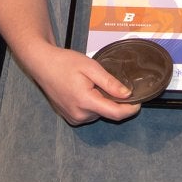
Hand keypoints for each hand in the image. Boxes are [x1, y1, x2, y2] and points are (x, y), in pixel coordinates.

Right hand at [21, 42, 137, 125]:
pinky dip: (92, 104)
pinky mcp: (69, 117)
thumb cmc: (65, 63)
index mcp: (85, 102)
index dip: (130, 109)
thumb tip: (127, 94)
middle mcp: (79, 115)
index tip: (139, 102)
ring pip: (98, 113)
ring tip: (92, 84)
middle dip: (113, 100)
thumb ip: (110, 83)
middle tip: (107, 82)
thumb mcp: (91, 67)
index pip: (115, 114)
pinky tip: (85, 90)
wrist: (42, 65)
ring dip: (101, 102)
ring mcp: (73, 118)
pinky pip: (88, 114)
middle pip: (107, 113)